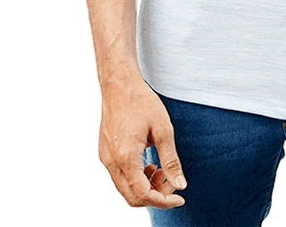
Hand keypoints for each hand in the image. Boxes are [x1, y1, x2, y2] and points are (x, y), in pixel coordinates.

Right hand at [98, 73, 187, 208]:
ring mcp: (105, 158)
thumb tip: (180, 185)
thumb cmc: (142, 102)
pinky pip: (119, 177)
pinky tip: (149, 164)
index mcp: (126, 157)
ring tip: (161, 169)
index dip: (163, 201)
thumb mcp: (163, 129)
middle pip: (132, 197)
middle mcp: (111, 162)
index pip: (143, 195)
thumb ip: (171, 160)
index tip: (180, 198)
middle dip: (155, 196)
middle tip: (171, 181)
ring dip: (145, 187)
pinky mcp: (105, 153)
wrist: (119, 84)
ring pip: (124, 189)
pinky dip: (135, 178)